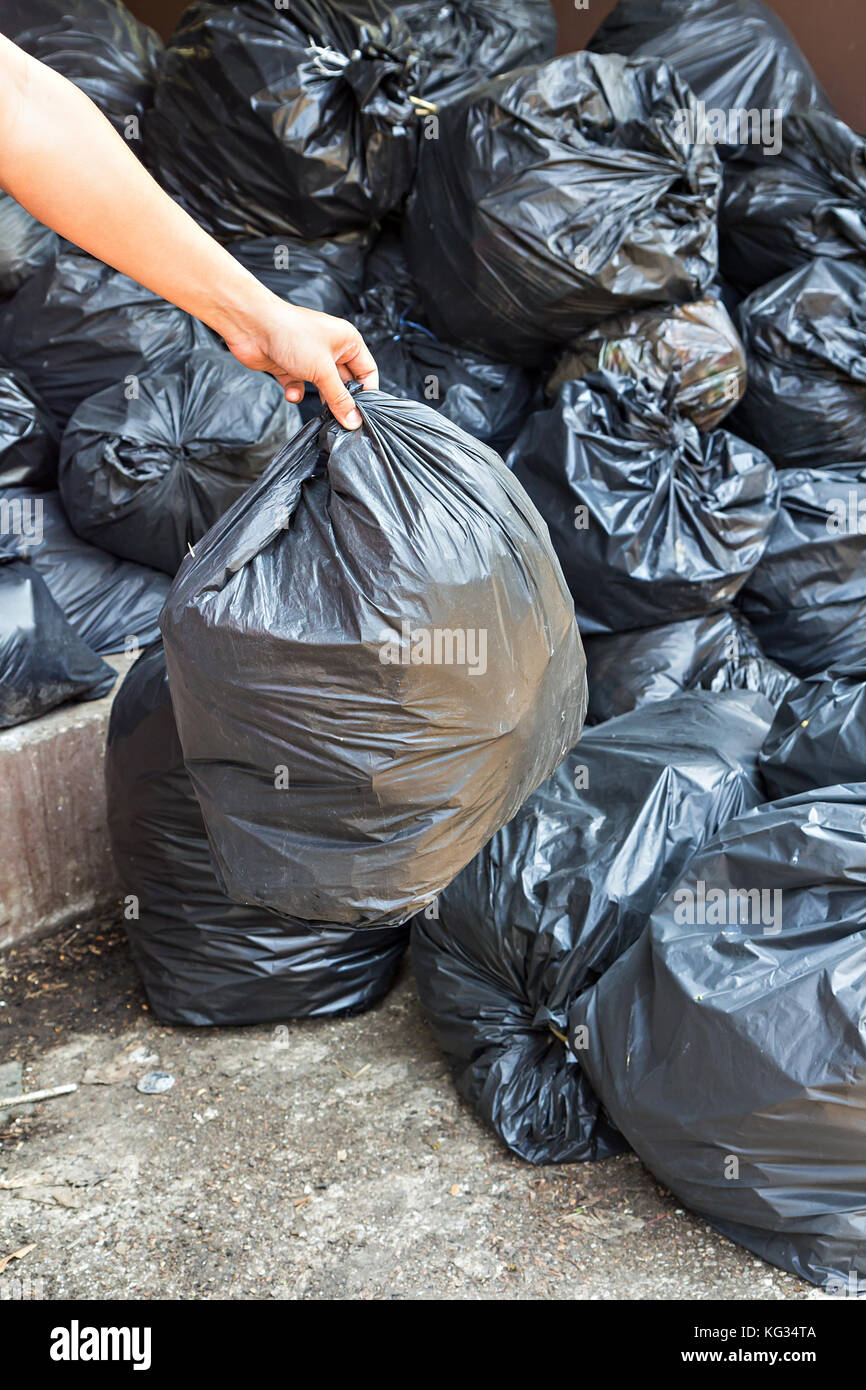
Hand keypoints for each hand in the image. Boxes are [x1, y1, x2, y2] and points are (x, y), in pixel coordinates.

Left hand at [221, 298, 378, 428]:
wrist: (252, 326)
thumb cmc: (291, 333)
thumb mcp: (323, 370)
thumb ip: (339, 398)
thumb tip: (353, 420)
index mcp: (348, 341)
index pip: (368, 371)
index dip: (368, 392)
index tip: (364, 413)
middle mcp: (331, 348)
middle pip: (345, 382)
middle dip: (341, 399)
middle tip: (341, 418)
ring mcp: (310, 358)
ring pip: (323, 387)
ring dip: (320, 399)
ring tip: (320, 410)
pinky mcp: (291, 366)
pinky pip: (300, 386)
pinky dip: (297, 392)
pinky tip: (292, 392)